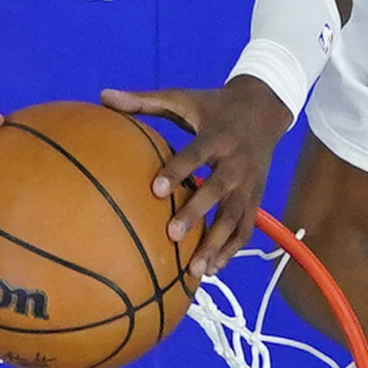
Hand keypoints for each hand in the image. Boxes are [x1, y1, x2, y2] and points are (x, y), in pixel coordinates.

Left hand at [99, 79, 293, 280]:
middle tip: (172, 235)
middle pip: (218, 190)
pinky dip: (232, 251)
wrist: (265, 108)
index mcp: (218, 135)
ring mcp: (250, 184)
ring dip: (217, 244)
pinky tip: (211, 270)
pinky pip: (247, 228)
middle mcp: (237, 162)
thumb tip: (102, 96)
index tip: (155, 190)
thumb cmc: (213, 105)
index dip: (178, 170)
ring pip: (236, 218)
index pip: (197, 154)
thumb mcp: (183, 98)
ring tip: (196, 271)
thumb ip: (144, 101)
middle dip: (197, 213)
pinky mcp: (256, 198)